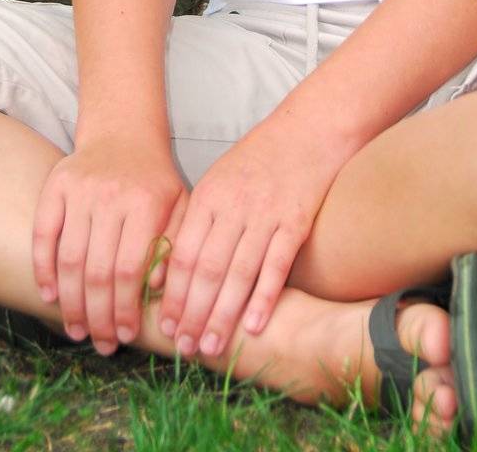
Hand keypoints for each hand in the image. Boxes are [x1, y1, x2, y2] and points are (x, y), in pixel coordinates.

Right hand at [31, 134, 188, 352]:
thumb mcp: (180, 206)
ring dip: (70, 302)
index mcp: (146, 203)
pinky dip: (42, 269)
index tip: (126, 336)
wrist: (124, 132)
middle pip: (98, 271)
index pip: (131, 269)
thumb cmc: (155, 180)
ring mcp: (80, 190)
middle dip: (98, 316)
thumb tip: (156, 290)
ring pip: (69, 259)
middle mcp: (110, 196)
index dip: (125, 308)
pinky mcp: (56, 185)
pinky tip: (48, 297)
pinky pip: (43, 234)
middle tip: (101, 345)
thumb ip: (174, 247)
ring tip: (76, 331)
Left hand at [154, 118, 345, 359]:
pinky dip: (264, 296)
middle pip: (208, 268)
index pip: (184, 253)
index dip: (174, 294)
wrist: (309, 128)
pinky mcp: (296, 220)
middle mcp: (234, 205)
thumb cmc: (261, 157)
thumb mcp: (221, 178)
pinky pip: (277, 264)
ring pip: (239, 272)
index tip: (166, 327)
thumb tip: (175, 269)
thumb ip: (201, 219)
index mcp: (209, 195)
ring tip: (212, 346)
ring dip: (223, 314)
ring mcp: (266, 213)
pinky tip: (253, 325)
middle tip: (185, 348)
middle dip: (193, 313)